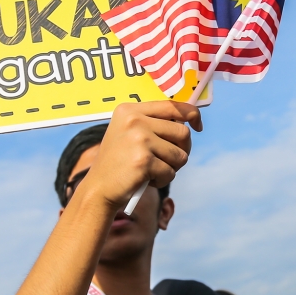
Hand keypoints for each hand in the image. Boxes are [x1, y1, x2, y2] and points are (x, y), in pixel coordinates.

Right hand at [78, 101, 201, 209]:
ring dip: (171, 168)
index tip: (198, 126)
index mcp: (130, 110)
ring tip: (153, 171)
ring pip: (180, 155)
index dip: (192, 114)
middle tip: (168, 161)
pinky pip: (170, 172)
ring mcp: (139, 140)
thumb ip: (153, 124)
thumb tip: (189, 123)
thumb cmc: (119, 162)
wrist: (98, 188)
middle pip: (183, 133)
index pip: (172, 106)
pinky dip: (163, 180)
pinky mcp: (143, 161)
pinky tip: (146, 180)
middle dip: (182, 151)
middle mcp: (134, 120)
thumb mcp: (129, 133)